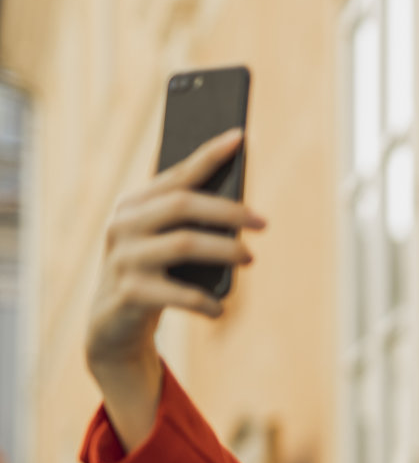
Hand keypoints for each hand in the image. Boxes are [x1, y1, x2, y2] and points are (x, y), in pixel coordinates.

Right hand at [86, 127, 266, 371]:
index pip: (177, 174)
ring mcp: (122, 259)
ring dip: (225, 251)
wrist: (112, 325)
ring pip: (183, 244)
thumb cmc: (153, 274)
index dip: (209, 155)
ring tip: (250, 258)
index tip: (240, 137)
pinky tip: (220, 308)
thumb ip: (190, 222)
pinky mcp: (128, 294)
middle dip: (228, 211)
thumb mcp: (165, 242)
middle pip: (182, 204)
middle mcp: (122, 225)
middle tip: (263, 222)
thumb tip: (243, 212)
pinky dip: (206, 300)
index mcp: (133, 204)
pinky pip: (179, 293)